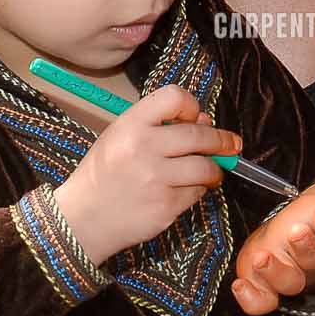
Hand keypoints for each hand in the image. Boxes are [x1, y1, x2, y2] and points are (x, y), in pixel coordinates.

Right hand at [51, 84, 240, 260]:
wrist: (83, 218)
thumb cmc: (105, 172)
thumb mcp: (121, 137)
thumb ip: (159, 126)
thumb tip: (205, 121)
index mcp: (130, 125)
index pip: (174, 97)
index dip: (191, 105)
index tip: (196, 117)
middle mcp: (144, 148)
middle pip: (199, 135)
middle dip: (221, 140)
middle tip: (231, 144)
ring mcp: (156, 179)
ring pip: (205, 167)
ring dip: (214, 168)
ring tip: (211, 170)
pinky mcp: (165, 207)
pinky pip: (196, 192)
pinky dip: (197, 190)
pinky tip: (185, 189)